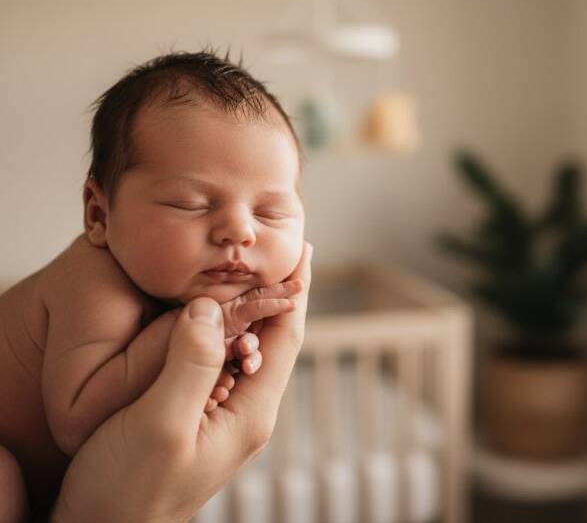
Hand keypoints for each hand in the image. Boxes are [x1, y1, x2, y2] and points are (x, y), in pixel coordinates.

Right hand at [51, 242, 312, 522]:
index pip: (286, 338)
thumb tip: (210, 308)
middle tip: (282, 252)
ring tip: (253, 273)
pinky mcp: (197, 422)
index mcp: (251, 413)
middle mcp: (247, 415)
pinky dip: (220, 333)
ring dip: (250, 311)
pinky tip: (208, 321)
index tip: (303, 249)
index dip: (296, 290)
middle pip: (273, 341)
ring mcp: (223, 420)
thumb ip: (190, 366)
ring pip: (245, 352)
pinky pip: (218, 366)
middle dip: (279, 295)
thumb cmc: (129, 490)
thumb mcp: (161, 425)